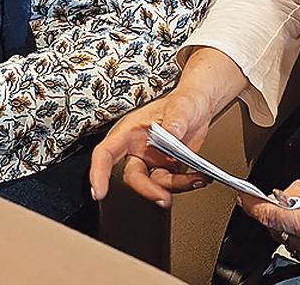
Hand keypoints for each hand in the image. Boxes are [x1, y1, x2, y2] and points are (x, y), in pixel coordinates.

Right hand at [89, 90, 221, 205]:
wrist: (200, 107)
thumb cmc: (184, 101)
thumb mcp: (181, 106)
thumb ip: (176, 120)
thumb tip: (171, 133)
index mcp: (130, 132)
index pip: (106, 153)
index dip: (98, 173)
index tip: (100, 192)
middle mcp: (137, 149)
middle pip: (132, 176)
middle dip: (148, 190)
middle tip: (163, 198)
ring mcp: (152, 161)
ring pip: (154, 184)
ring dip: (173, 186)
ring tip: (194, 179)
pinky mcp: (167, 169)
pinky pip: (171, 183)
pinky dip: (186, 183)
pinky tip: (198, 177)